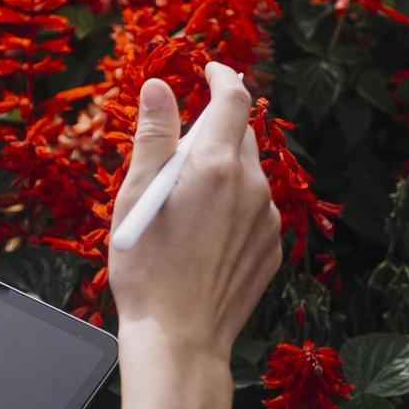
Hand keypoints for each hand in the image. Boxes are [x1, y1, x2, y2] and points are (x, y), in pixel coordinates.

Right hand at [100, 63, 280, 408]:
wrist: (180, 339)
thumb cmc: (146, 268)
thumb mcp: (137, 197)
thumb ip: (153, 136)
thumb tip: (159, 85)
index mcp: (215, 165)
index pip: (234, 98)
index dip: (223, 76)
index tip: (210, 70)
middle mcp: (250, 186)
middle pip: (240, 135)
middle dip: (214, 130)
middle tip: (176, 155)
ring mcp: (266, 219)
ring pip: (247, 174)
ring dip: (222, 172)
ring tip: (183, 206)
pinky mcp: (271, 249)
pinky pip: (254, 210)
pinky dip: (233, 206)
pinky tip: (202, 235)